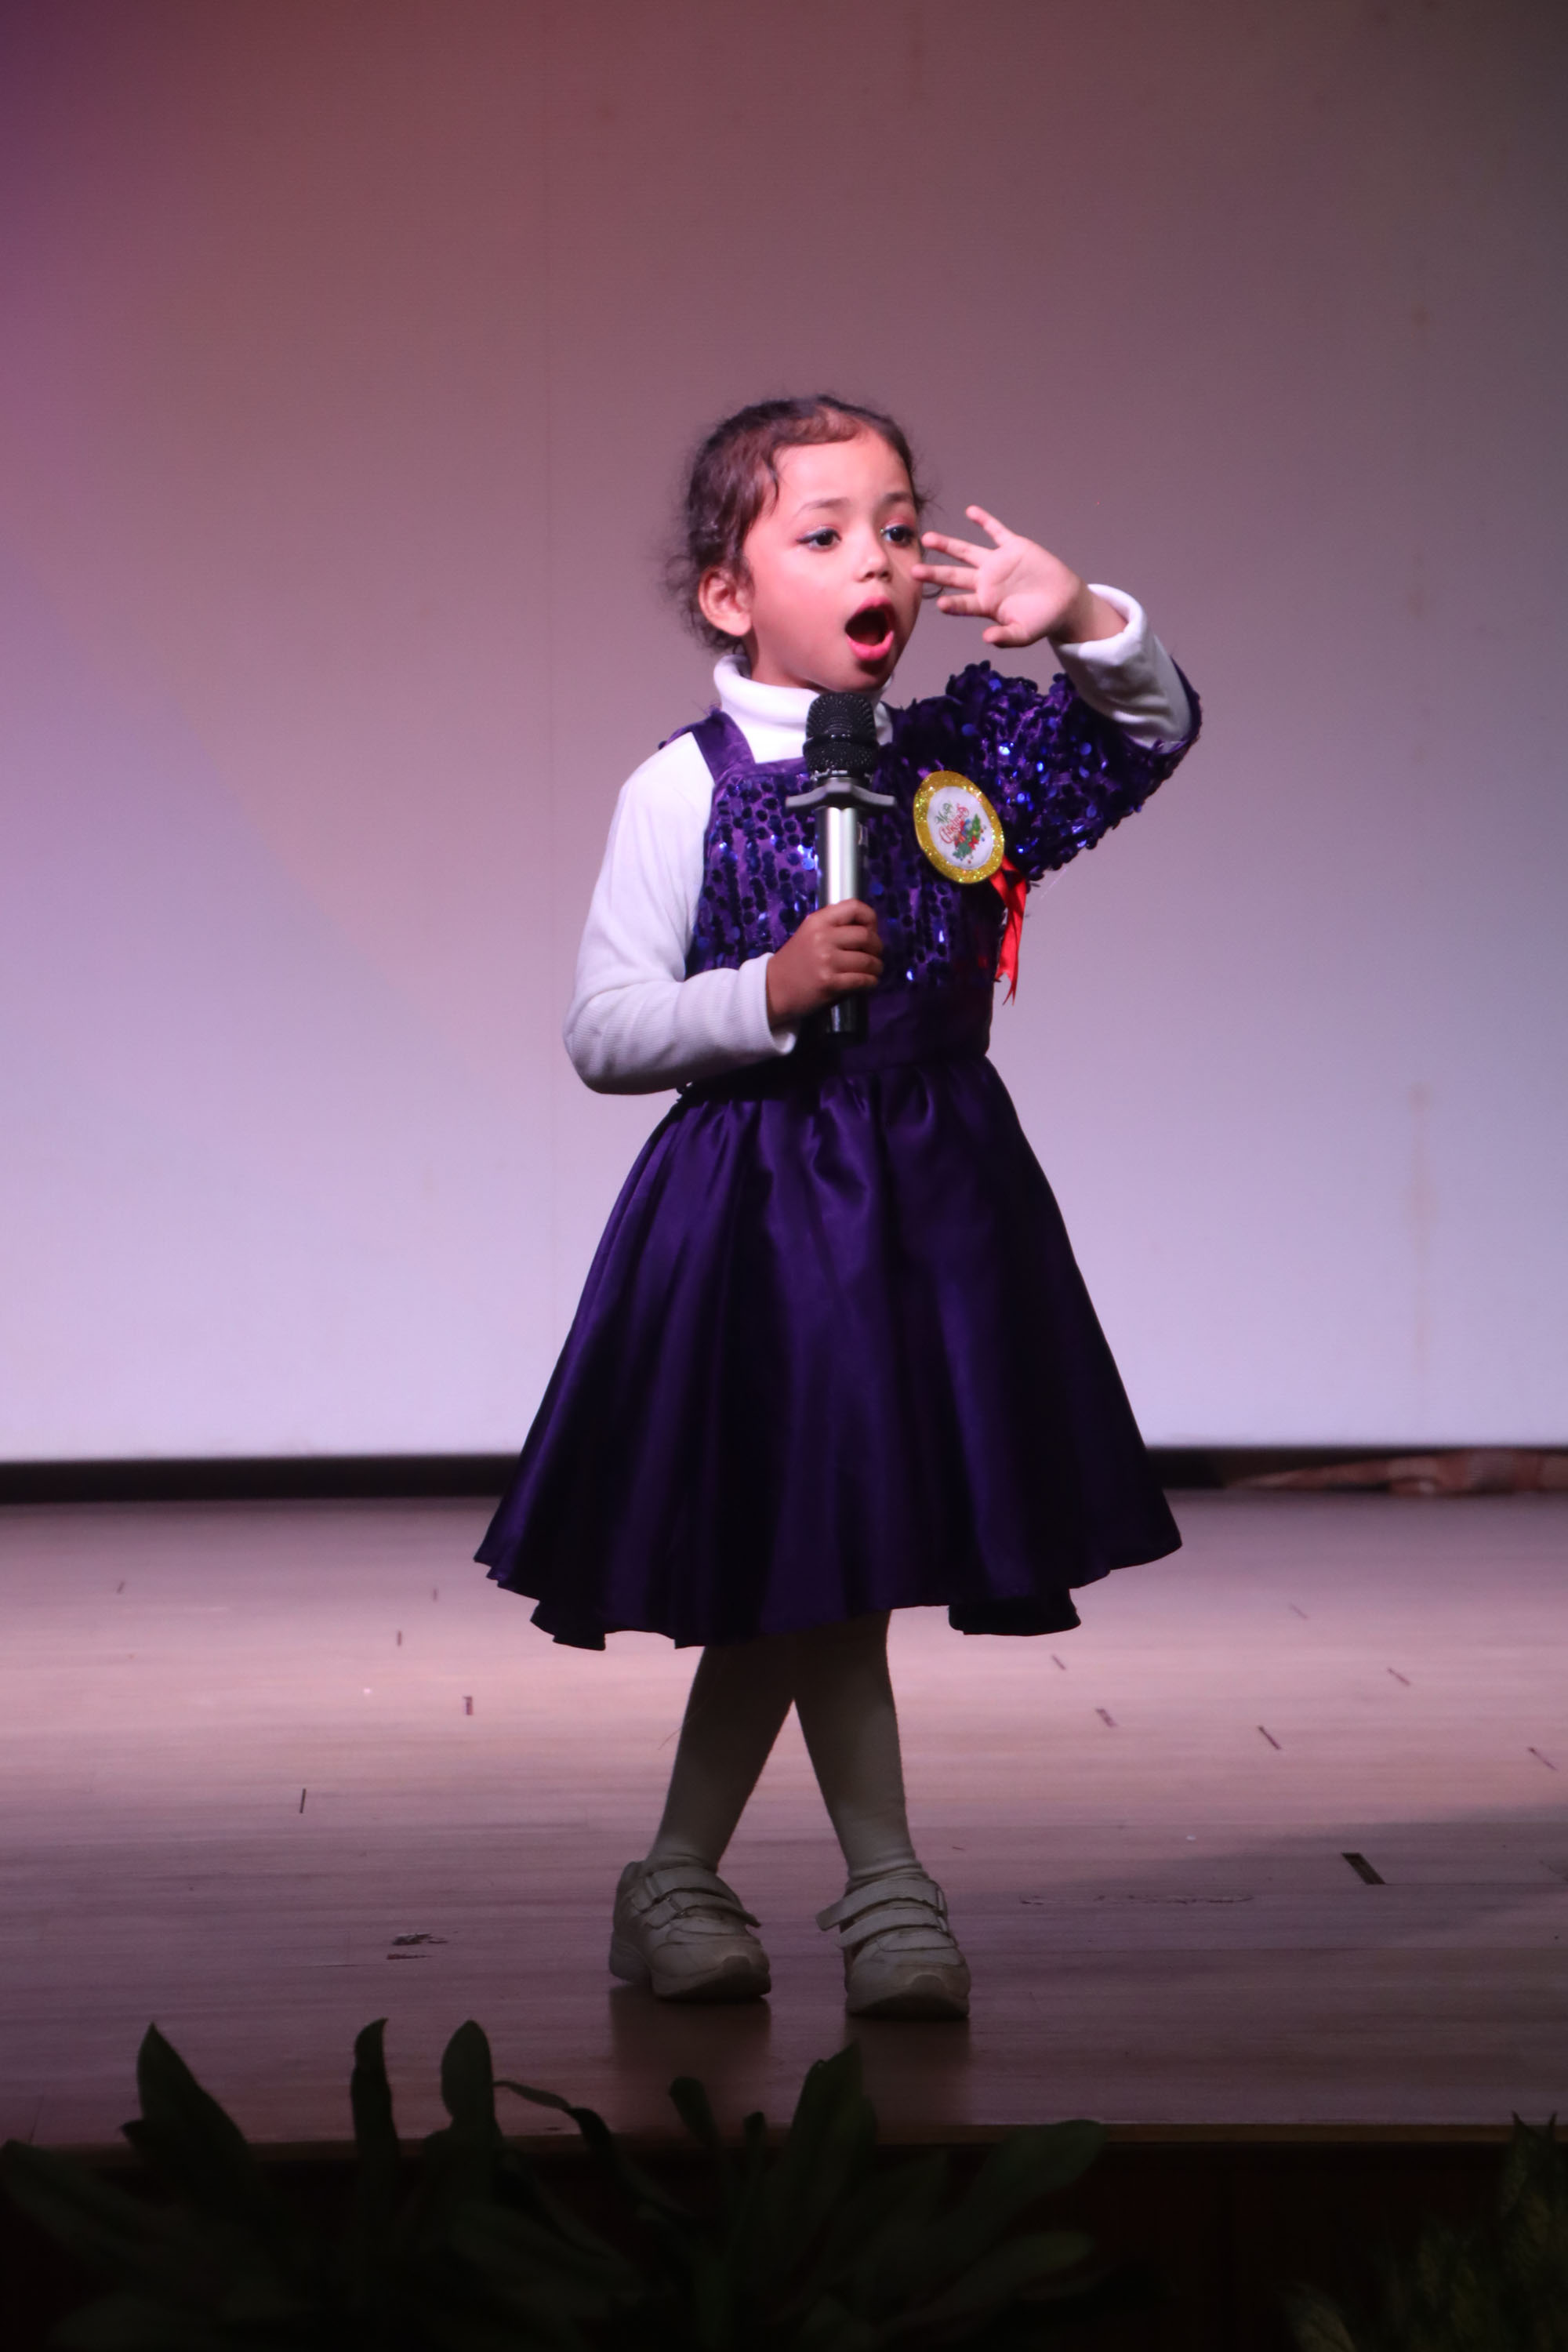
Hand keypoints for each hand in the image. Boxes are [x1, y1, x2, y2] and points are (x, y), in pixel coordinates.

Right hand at [766, 901, 882, 1025]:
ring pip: (868, 961)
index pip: (855, 907)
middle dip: (877, 947)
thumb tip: (869, 929)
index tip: (871, 930)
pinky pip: (862, 980)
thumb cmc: (795, 962)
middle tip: (875, 955)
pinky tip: (869, 983)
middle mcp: (822, 937)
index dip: (870, 918)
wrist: (773, 989)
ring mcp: (826, 961)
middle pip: (866, 936)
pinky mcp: (829, 983)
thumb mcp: (809, 934)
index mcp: (818, 921)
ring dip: (876, 967)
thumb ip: (834, 927)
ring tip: (874, 971)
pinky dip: (871, 982)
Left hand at [912, 506, 1123, 647]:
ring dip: (948, 545)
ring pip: (967, 552)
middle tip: (914, 571)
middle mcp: (986, 582)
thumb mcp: (1024, 634)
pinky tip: (970, 511)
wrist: (1063, 602)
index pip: (964, 603)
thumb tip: (987, 639)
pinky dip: (984, 521)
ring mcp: (997, 563)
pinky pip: (996, 531)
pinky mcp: (1013, 547)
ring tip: (928, 538)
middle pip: (955, 576)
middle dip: (935, 573)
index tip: (940, 604)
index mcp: (986, 604)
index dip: (953, 604)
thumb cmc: (1041, 621)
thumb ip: (1006, 637)